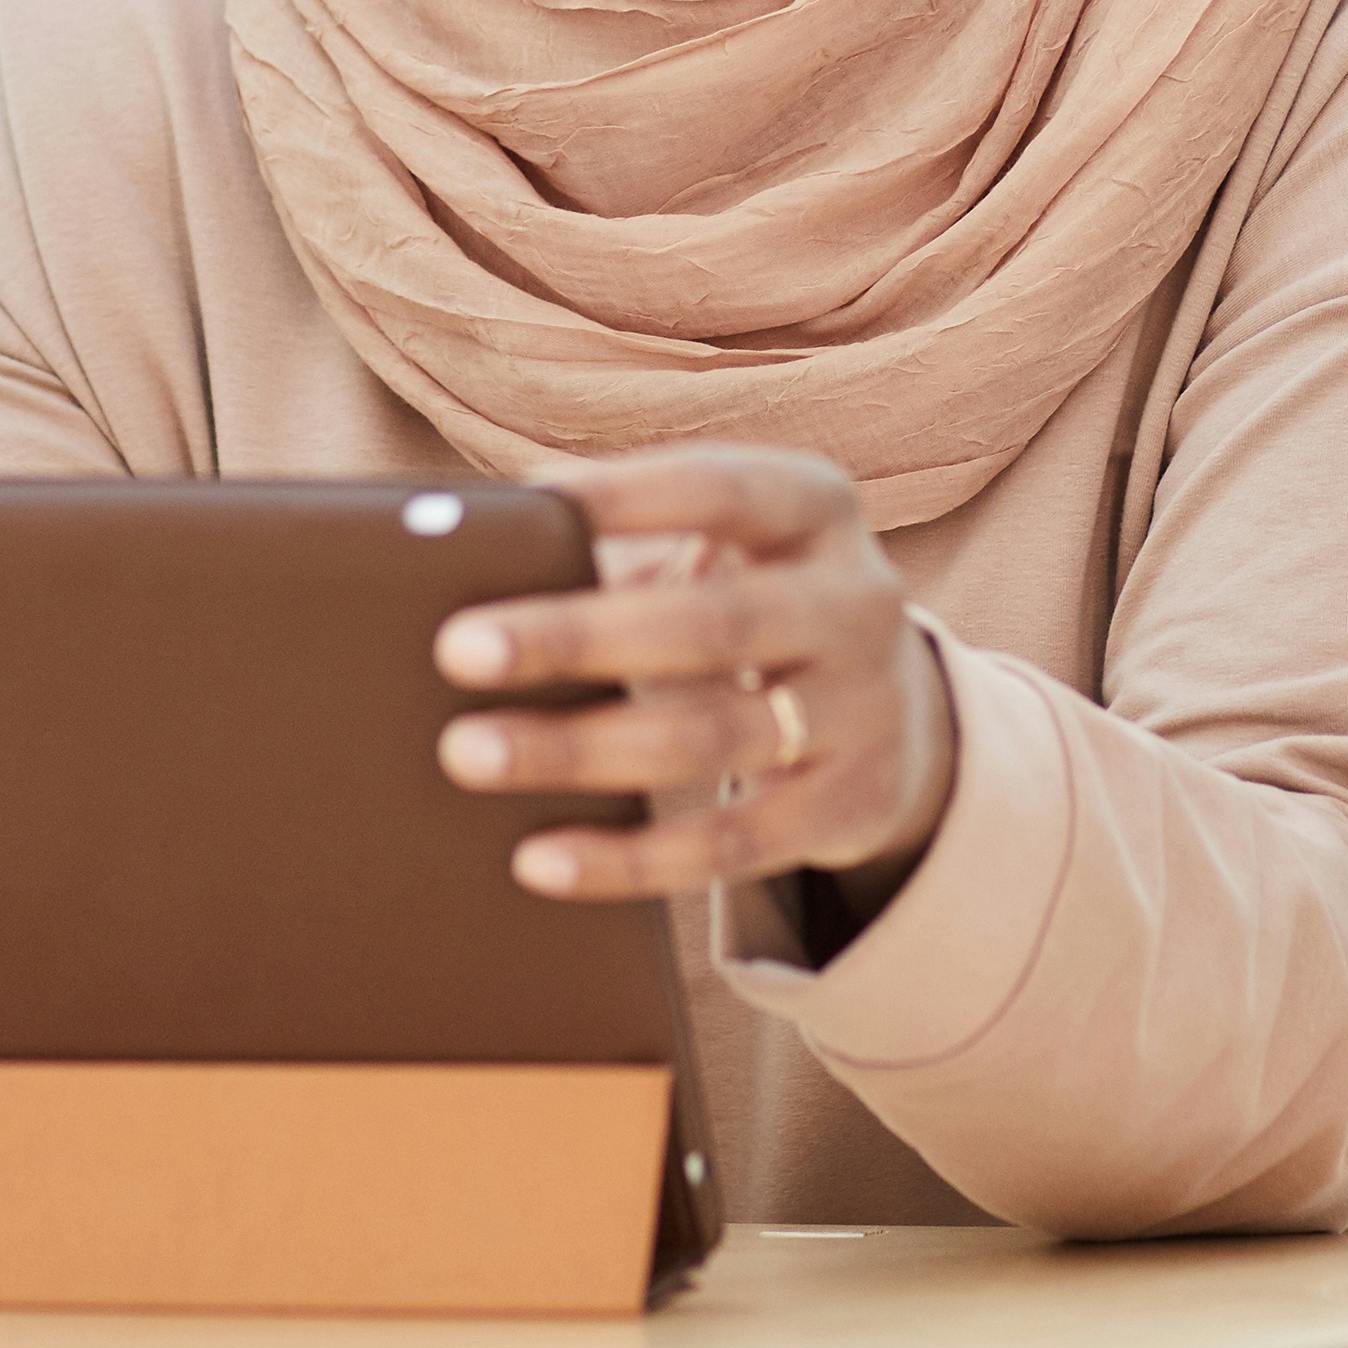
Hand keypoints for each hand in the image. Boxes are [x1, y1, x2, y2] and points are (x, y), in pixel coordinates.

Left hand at [429, 446, 959, 904]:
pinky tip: (539, 859)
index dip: (630, 493)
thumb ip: (624, 542)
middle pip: (712, 622)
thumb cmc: (749, 605)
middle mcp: (857, 602)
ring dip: (579, 751)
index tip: (526, 500)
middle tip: (457, 649)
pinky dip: (629, 858)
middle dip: (576, 636)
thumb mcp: (721, 551)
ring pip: (713, 740)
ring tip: (469, 754)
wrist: (891, 712)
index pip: (723, 487)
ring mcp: (865, 710)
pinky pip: (732, 847)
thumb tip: (473, 545)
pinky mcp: (853, 808)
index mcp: (817, 508)